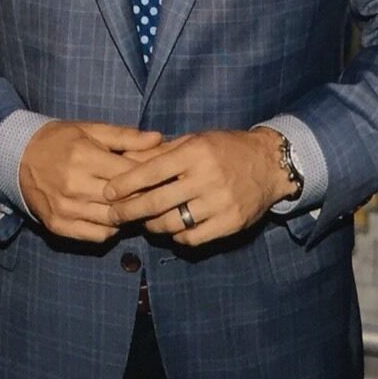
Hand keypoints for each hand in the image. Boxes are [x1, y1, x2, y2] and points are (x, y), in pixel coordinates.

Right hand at [18, 120, 163, 241]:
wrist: (17, 157)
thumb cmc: (60, 140)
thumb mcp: (90, 130)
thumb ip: (125, 136)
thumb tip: (158, 139)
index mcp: (84, 157)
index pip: (130, 174)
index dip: (151, 176)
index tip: (161, 176)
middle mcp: (74, 185)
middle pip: (123, 200)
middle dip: (142, 197)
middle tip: (154, 194)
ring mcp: (65, 208)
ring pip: (112, 221)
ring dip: (127, 216)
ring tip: (135, 206)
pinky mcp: (57, 225)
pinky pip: (95, 236)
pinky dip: (109, 230)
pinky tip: (113, 218)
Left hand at [102, 128, 289, 245]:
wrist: (269, 164)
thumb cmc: (225, 149)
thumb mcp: (195, 141)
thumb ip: (161, 152)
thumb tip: (125, 159)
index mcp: (196, 153)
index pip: (151, 171)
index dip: (126, 184)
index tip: (108, 193)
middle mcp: (207, 178)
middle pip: (157, 201)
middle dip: (129, 211)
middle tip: (114, 215)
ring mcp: (220, 203)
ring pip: (173, 223)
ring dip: (152, 226)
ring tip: (144, 222)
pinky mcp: (231, 223)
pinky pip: (193, 237)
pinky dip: (177, 236)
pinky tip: (172, 229)